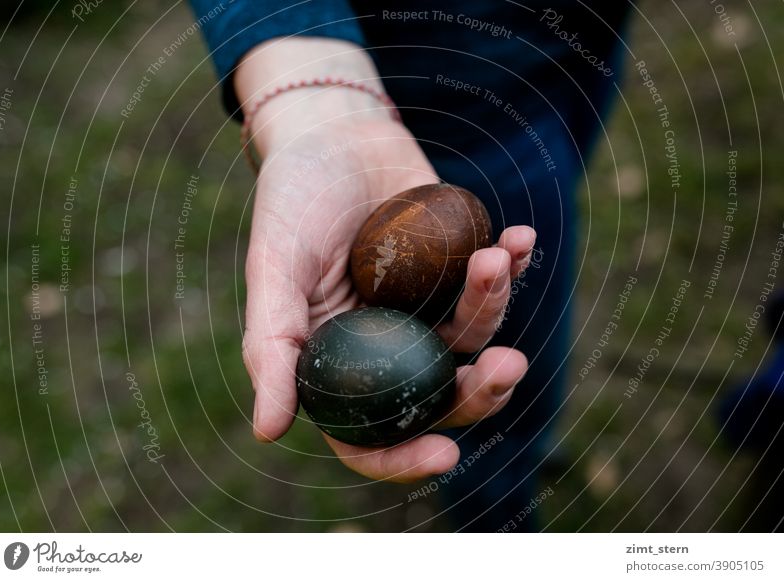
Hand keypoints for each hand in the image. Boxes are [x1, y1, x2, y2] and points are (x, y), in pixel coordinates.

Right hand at [238, 39, 535, 482]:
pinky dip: (513, 266)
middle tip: (506, 365)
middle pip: (439, 396)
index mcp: (338, 361)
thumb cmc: (292, 200)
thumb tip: (268, 431)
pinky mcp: (457, 268)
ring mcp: (426, 307)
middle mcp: (386, 346)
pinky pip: (496, 283)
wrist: (334, 134)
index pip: (369, 435)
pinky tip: (517, 239)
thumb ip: (272, 347)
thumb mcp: (274, 270)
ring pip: (474, 337)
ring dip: (495, 305)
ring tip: (493, 257)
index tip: (445, 456)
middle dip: (481, 390)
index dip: (403, 458)